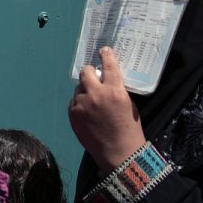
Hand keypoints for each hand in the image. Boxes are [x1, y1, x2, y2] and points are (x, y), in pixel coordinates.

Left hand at [68, 47, 146, 171]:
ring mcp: (81, 104)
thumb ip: (116, 90)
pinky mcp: (72, 113)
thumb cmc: (129, 129)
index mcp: (115, 91)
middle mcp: (96, 94)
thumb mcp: (129, 105)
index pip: (109, 66)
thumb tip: (107, 81)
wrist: (118, 152)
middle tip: (93, 75)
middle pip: (86, 72)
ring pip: (79, 88)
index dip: (106, 55)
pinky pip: (74, 101)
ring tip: (93, 103)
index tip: (103, 50)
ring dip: (85, 91)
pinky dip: (80, 103)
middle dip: (90, 72)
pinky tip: (88, 113)